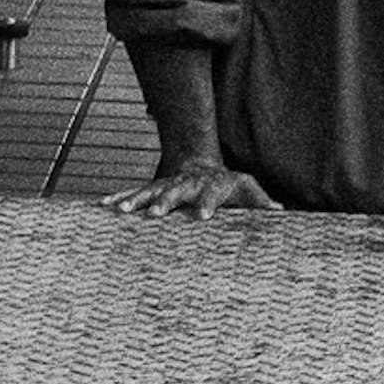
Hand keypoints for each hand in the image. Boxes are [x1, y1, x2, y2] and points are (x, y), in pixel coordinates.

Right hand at [97, 160, 276, 220]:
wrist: (200, 165)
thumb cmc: (228, 186)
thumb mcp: (247, 190)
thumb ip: (261, 202)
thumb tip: (281, 213)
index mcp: (212, 186)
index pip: (212, 195)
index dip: (208, 204)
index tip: (203, 217)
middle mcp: (187, 184)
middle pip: (176, 191)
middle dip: (166, 202)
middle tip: (155, 214)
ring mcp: (167, 185)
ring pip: (150, 191)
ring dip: (136, 200)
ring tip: (122, 211)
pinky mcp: (151, 188)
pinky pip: (132, 193)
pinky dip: (118, 198)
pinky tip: (102, 206)